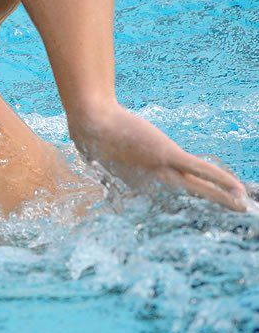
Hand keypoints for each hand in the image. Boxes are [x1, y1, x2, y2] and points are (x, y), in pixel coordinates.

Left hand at [69, 106, 247, 210]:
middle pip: (187, 194)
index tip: (202, 206)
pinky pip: (197, 169)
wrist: (90, 120)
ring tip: (241, 206)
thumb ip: (100, 157)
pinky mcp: (165, 153)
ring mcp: (159, 167)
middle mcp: (151, 179)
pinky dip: (218, 179)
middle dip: (210, 203)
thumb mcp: (96, 151)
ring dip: (221, 197)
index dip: (186, 200)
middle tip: (232, 212)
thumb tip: (92, 152)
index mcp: (138, 181)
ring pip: (197, 186)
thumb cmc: (91, 132)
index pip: (167, 192)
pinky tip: (235, 190)